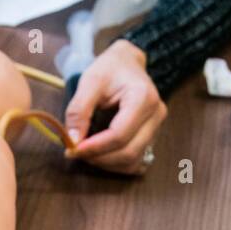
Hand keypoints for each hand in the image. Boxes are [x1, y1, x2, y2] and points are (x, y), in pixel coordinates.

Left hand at [64, 40, 166, 174]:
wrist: (127, 64)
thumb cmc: (109, 70)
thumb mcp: (89, 81)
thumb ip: (79, 110)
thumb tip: (73, 140)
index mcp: (143, 97)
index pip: (119, 134)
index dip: (95, 147)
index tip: (73, 149)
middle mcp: (156, 114)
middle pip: (128, 152)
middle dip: (99, 158)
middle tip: (75, 152)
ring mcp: (157, 128)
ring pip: (133, 162)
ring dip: (106, 164)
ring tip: (86, 152)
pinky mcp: (152, 137)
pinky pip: (136, 163)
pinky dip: (116, 165)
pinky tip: (100, 155)